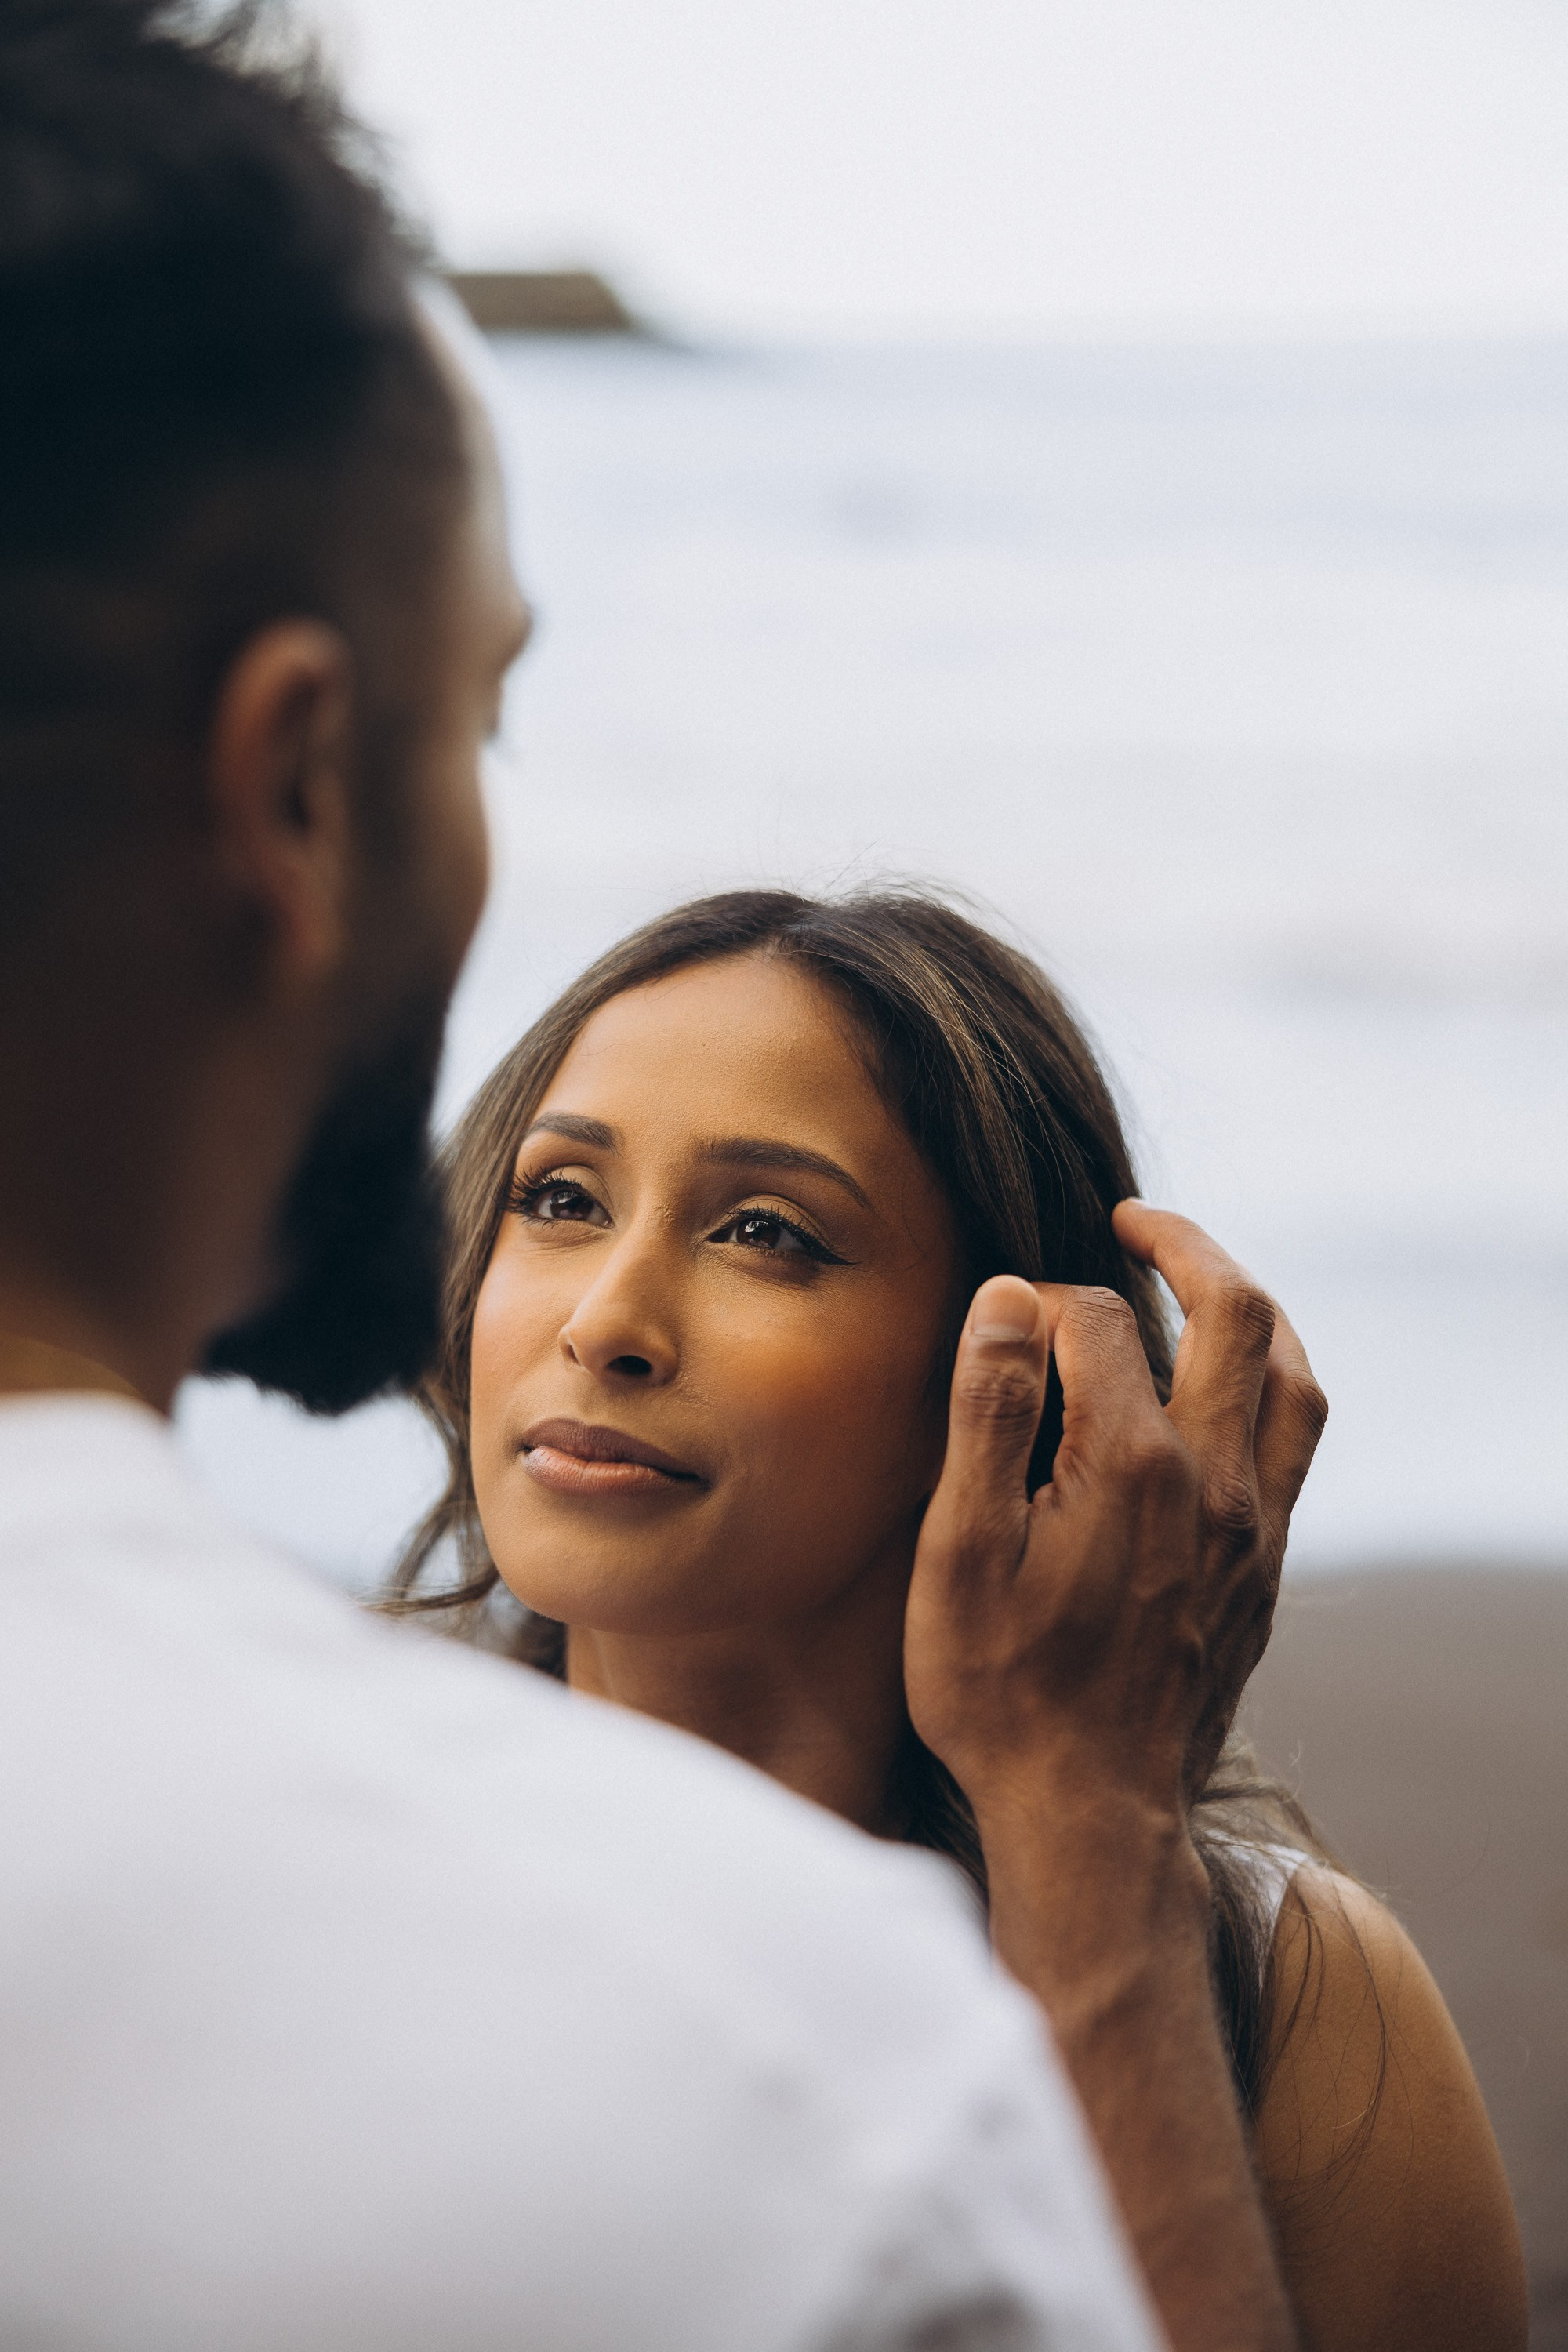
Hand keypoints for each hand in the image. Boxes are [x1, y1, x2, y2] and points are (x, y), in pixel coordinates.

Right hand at [904, 1205, 1326, 1830]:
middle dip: (1183, 1245)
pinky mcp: (1265, 1569)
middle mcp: (1214, 1483)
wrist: (1089, 1815)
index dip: (1042, 1299)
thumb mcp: (960, 1553)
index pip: (1097, 1320)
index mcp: (1132, 1465)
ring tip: (1198, 1285)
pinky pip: (1295, 1444)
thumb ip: (987, 1415)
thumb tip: (1007, 1298)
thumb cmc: (1001, 1692)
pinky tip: (1222, 1394)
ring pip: (1292, 1376)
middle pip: (1237, 1313)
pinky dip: (1270, 1385)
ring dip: (1252, 1310)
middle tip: (1129, 1222)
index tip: (1001, 1322)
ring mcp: (1252, 1527)